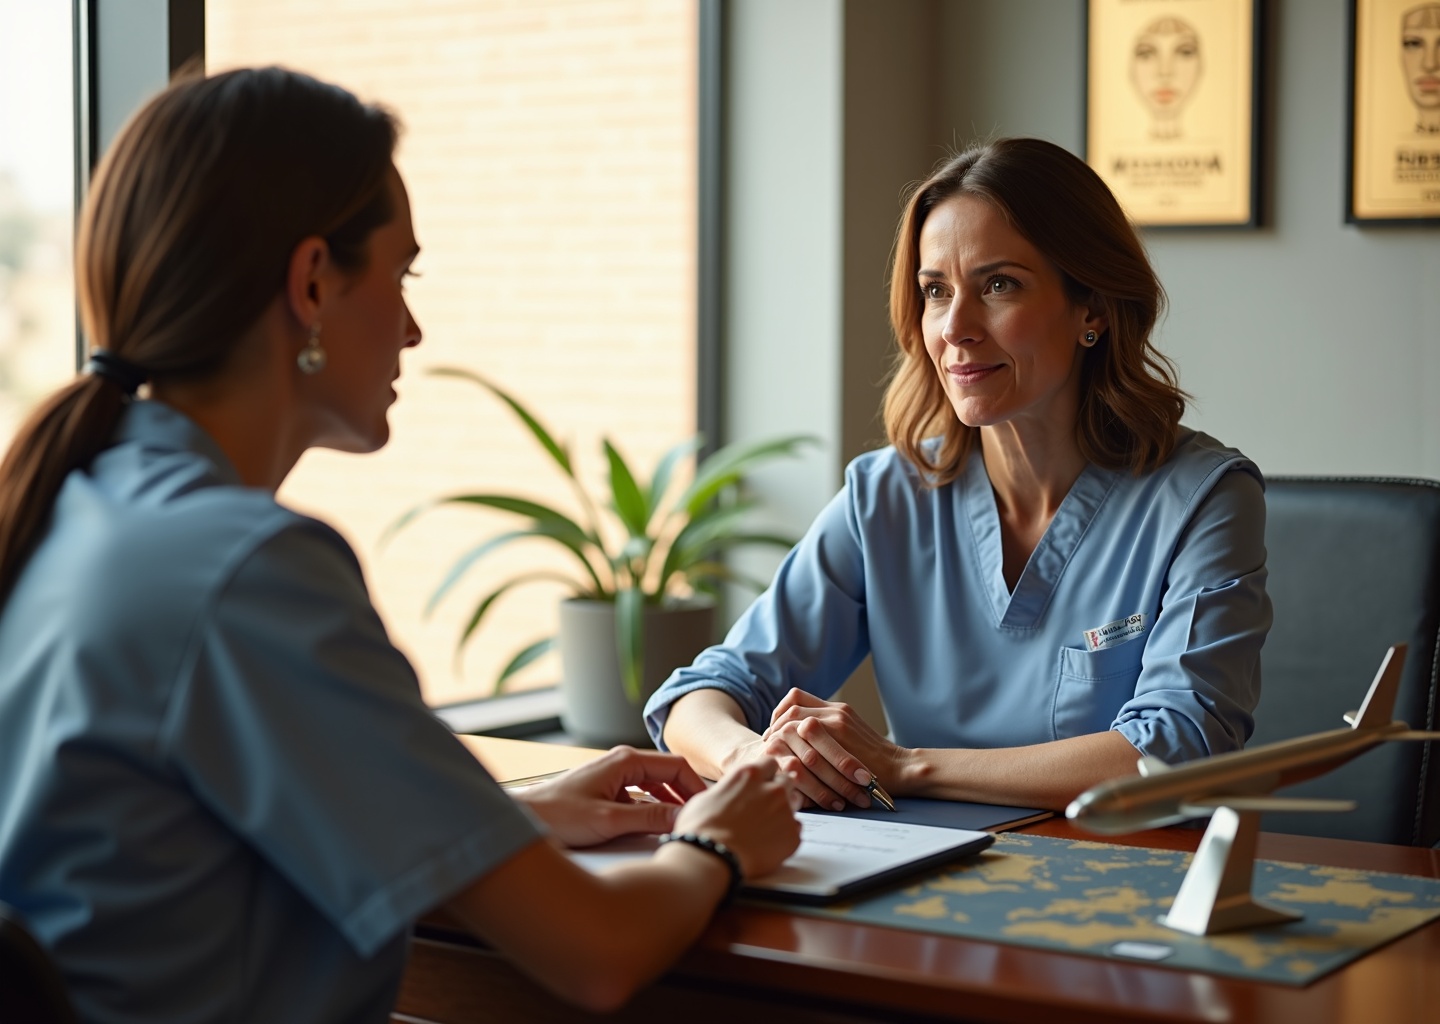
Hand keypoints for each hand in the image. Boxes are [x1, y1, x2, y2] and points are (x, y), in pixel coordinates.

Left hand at [514, 745, 708, 847]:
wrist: (522, 821)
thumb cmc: (557, 815)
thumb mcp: (610, 821)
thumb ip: (650, 819)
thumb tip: (684, 819)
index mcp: (625, 761)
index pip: (676, 765)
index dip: (697, 787)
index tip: (710, 807)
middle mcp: (621, 764)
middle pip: (668, 775)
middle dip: (687, 795)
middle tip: (703, 818)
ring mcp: (613, 779)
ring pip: (655, 788)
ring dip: (670, 804)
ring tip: (686, 824)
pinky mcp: (606, 794)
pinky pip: (640, 799)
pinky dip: (653, 811)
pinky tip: (658, 829)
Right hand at [671, 757, 801, 879]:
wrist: (710, 857)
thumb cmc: (702, 828)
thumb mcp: (708, 796)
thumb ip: (730, 789)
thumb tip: (731, 794)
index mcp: (750, 774)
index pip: (770, 763)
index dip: (765, 774)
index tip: (760, 783)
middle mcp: (772, 789)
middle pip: (786, 781)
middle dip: (778, 790)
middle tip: (764, 805)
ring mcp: (785, 812)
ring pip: (794, 804)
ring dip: (784, 810)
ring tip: (766, 825)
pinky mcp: (792, 836)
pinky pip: (795, 830)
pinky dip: (784, 835)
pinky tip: (768, 843)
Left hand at [757, 689, 901, 810]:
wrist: (900, 767)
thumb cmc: (873, 763)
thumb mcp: (850, 740)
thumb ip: (829, 735)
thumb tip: (798, 744)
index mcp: (837, 709)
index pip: (796, 698)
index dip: (779, 713)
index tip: (774, 731)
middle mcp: (836, 710)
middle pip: (791, 706)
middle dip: (774, 725)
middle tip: (769, 743)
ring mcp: (838, 721)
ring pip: (794, 717)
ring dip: (779, 734)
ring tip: (775, 752)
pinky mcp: (840, 735)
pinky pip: (804, 732)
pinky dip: (790, 745)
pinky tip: (787, 760)